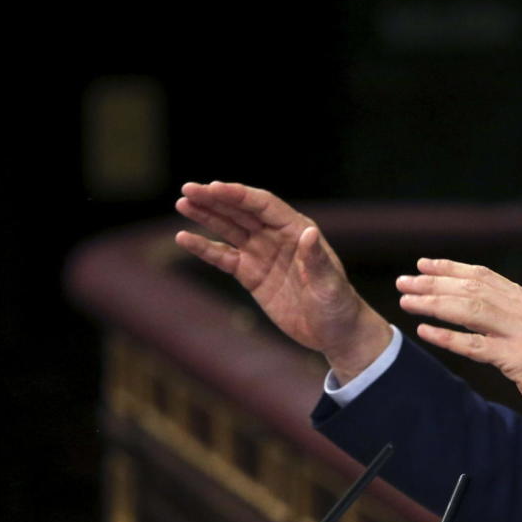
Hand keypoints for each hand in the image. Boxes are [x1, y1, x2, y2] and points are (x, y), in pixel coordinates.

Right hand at [174, 181, 390, 382]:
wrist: (335, 333)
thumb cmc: (338, 306)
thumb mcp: (329, 284)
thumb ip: (316, 259)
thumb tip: (309, 232)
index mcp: (297, 230)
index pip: (263, 205)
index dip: (238, 195)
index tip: (213, 187)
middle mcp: (277, 237)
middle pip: (241, 212)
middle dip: (215, 200)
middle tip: (187, 190)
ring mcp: (262, 254)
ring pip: (229, 229)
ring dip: (206, 216)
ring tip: (183, 204)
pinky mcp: (251, 275)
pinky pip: (224, 257)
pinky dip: (204, 248)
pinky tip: (184, 238)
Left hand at [397, 258, 521, 452]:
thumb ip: (509, 318)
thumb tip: (470, 305)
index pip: (484, 276)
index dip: (451, 268)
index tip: (423, 264)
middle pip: (472, 289)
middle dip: (433, 284)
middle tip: (402, 282)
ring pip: (470, 311)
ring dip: (434, 304)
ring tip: (406, 302)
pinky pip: (476, 346)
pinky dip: (448, 337)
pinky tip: (425, 332)